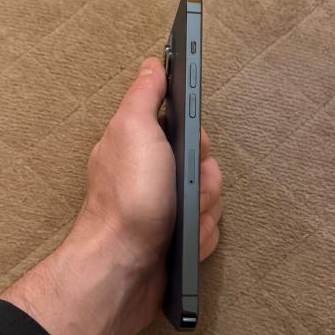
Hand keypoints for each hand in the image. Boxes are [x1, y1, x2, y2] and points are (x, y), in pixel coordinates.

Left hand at [1, 57, 222, 334]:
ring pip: (211, 201)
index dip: (198, 138)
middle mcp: (153, 175)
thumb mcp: (134, 130)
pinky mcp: (175, 239)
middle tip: (185, 192)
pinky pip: (207, 231)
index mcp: (143, 145)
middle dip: (204, 182)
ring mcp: (165, 209)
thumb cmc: (129, 199)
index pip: (189, 129)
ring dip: (203, 213)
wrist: (123, 269)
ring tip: (180, 224)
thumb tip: (152, 65)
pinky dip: (199, 238)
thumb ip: (145, 95)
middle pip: (206, 166)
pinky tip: (181, 244)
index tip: (194, 149)